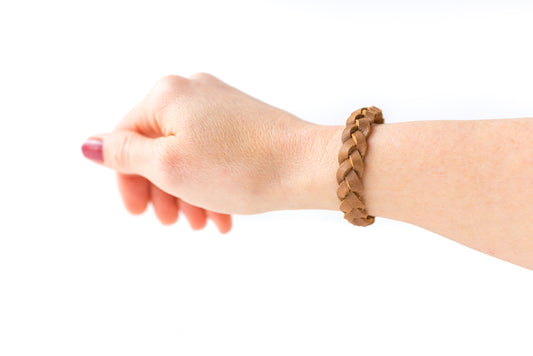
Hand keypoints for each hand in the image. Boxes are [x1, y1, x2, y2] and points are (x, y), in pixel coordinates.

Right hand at [82, 73, 340, 231]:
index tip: (138, 212)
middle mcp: (192, 93)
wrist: (306, 166)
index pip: (126, 139)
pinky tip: (222, 217)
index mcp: (167, 95)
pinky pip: (214, 156)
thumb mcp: (169, 166)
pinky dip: (212, 186)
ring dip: (189, 194)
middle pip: (159, 148)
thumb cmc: (239, 167)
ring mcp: (220, 107)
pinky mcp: (242, 123)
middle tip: (173, 222)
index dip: (127, 180)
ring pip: (188, 156)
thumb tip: (89, 144)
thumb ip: (124, 154)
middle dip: (163, 191)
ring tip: (202, 224)